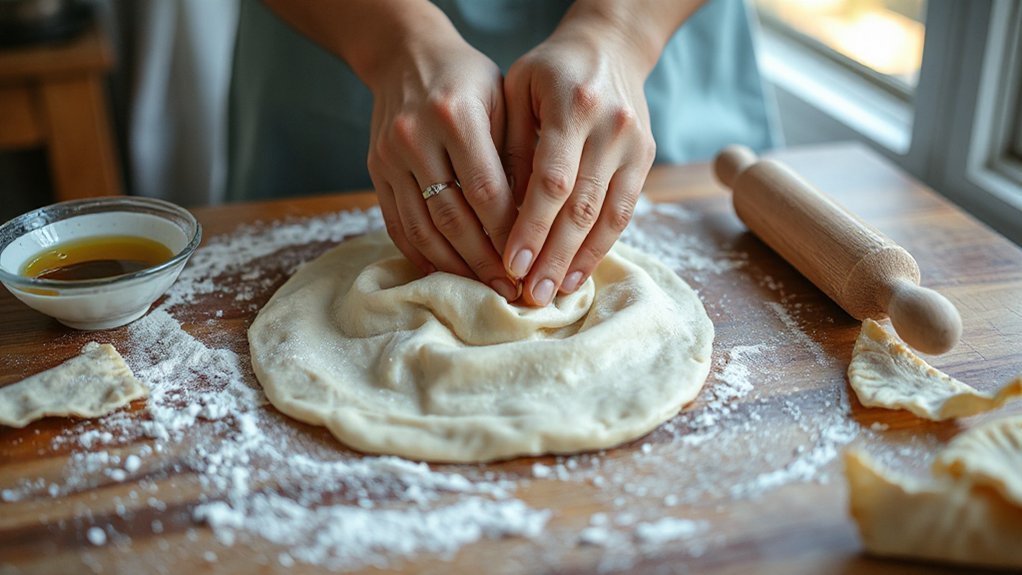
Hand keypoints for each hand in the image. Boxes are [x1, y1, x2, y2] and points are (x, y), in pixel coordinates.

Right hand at [365, 28, 519, 300]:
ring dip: (454, 267)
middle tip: (509, 291)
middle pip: (452, 217)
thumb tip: (535, 220)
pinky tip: (444, 275)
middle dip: (484, 261)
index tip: (529, 262)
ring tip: (482, 289)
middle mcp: (416, 137)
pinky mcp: (375, 173)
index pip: (486, 191)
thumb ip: (515, 154)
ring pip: (422, 228)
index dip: (508, 233)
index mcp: (455, 116)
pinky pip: (397, 225)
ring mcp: (389, 158)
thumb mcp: (501, 100)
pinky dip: (421, 255)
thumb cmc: (468, 79)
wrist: (405, 56)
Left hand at [501, 12, 656, 305]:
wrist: (610, 45)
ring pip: (607, 214)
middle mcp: (611, 125)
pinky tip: (578, 272)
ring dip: (578, 259)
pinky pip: (624, 211)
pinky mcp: (646, 157)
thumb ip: (510, 149)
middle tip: (530, 295)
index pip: (551, 179)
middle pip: (581, 205)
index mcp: (572, 104)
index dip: (532, 226)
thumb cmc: (549, 70)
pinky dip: (601, 246)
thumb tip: (499, 218)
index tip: (512, 264)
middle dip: (554, 255)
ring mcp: (634, 143)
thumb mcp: (516, 92)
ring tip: (553, 293)